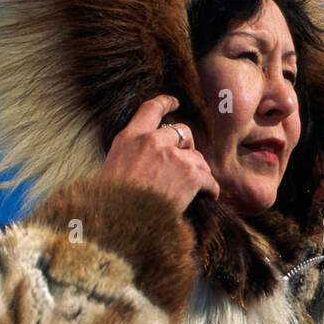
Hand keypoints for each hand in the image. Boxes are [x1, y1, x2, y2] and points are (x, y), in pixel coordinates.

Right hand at [100, 95, 219, 209]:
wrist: (122, 222)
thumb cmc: (114, 202)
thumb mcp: (114, 167)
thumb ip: (133, 154)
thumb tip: (149, 159)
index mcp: (130, 137)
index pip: (149, 110)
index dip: (164, 103)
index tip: (174, 101)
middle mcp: (152, 141)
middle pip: (182, 131)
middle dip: (187, 145)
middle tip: (186, 163)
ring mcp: (173, 156)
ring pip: (197, 156)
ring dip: (198, 171)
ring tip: (193, 188)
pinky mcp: (190, 174)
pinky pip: (208, 178)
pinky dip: (210, 188)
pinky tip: (208, 196)